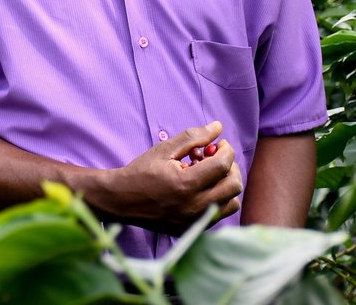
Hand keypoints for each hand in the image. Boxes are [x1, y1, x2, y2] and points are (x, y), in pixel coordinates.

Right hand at [92, 121, 242, 234]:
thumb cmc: (141, 171)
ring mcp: (194, 220)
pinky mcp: (192, 229)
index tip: (218, 144)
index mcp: (185, 183)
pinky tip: (203, 189)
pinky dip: (218, 200)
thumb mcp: (164, 150)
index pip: (223, 165)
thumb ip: (193, 137)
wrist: (122, 200)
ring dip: (226, 185)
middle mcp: (194, 206)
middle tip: (216, 158)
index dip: (226, 150)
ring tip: (210, 175)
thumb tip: (218, 126)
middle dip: (230, 166)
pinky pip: (219, 214)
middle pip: (234, 185)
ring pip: (232, 203)